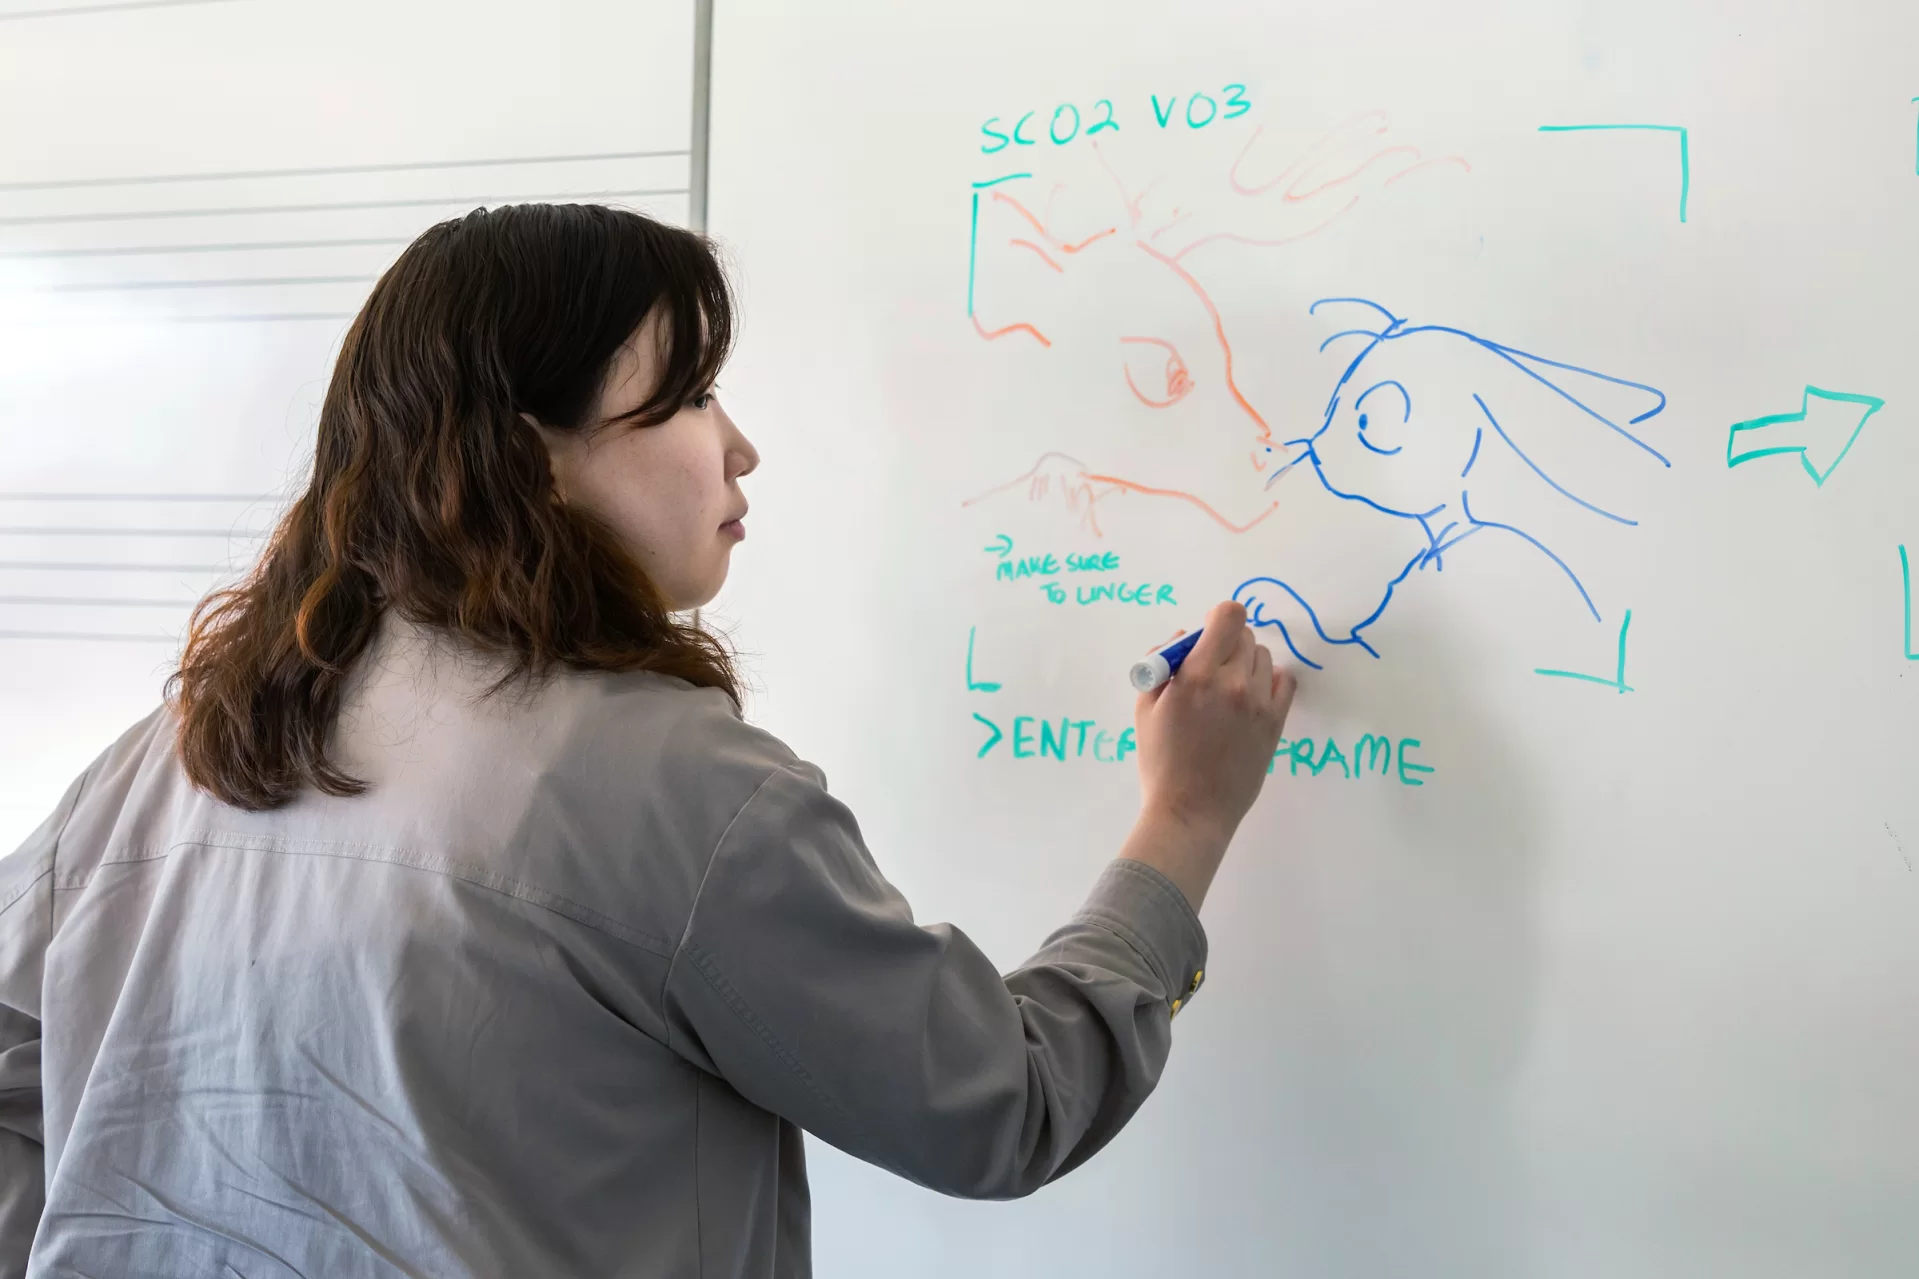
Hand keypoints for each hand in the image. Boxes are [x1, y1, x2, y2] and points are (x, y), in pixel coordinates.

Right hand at [1119, 600, 1296, 908]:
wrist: (1191, 812)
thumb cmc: (1160, 763)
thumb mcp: (1145, 709)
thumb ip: (1162, 666)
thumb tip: (1182, 638)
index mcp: (1196, 675)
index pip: (1228, 616)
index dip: (1217, 619)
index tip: (1207, 635)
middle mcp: (1232, 682)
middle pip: (1244, 636)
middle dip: (1226, 644)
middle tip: (1212, 669)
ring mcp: (1258, 703)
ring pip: (1263, 657)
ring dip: (1246, 664)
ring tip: (1229, 691)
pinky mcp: (1275, 722)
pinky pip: (1284, 681)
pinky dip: (1269, 682)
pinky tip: (1252, 698)